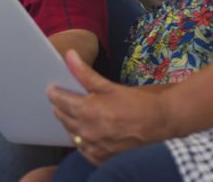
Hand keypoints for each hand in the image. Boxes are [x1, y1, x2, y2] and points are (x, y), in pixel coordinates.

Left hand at [48, 50, 167, 164]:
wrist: (160, 124)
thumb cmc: (136, 103)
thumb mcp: (109, 86)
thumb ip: (84, 73)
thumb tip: (69, 55)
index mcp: (87, 111)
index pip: (59, 100)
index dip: (54, 92)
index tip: (52, 88)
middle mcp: (86, 132)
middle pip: (62, 117)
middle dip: (61, 106)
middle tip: (65, 98)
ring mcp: (93, 147)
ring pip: (70, 133)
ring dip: (70, 122)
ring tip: (77, 113)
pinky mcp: (100, 158)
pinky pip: (82, 148)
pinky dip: (81, 138)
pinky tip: (87, 130)